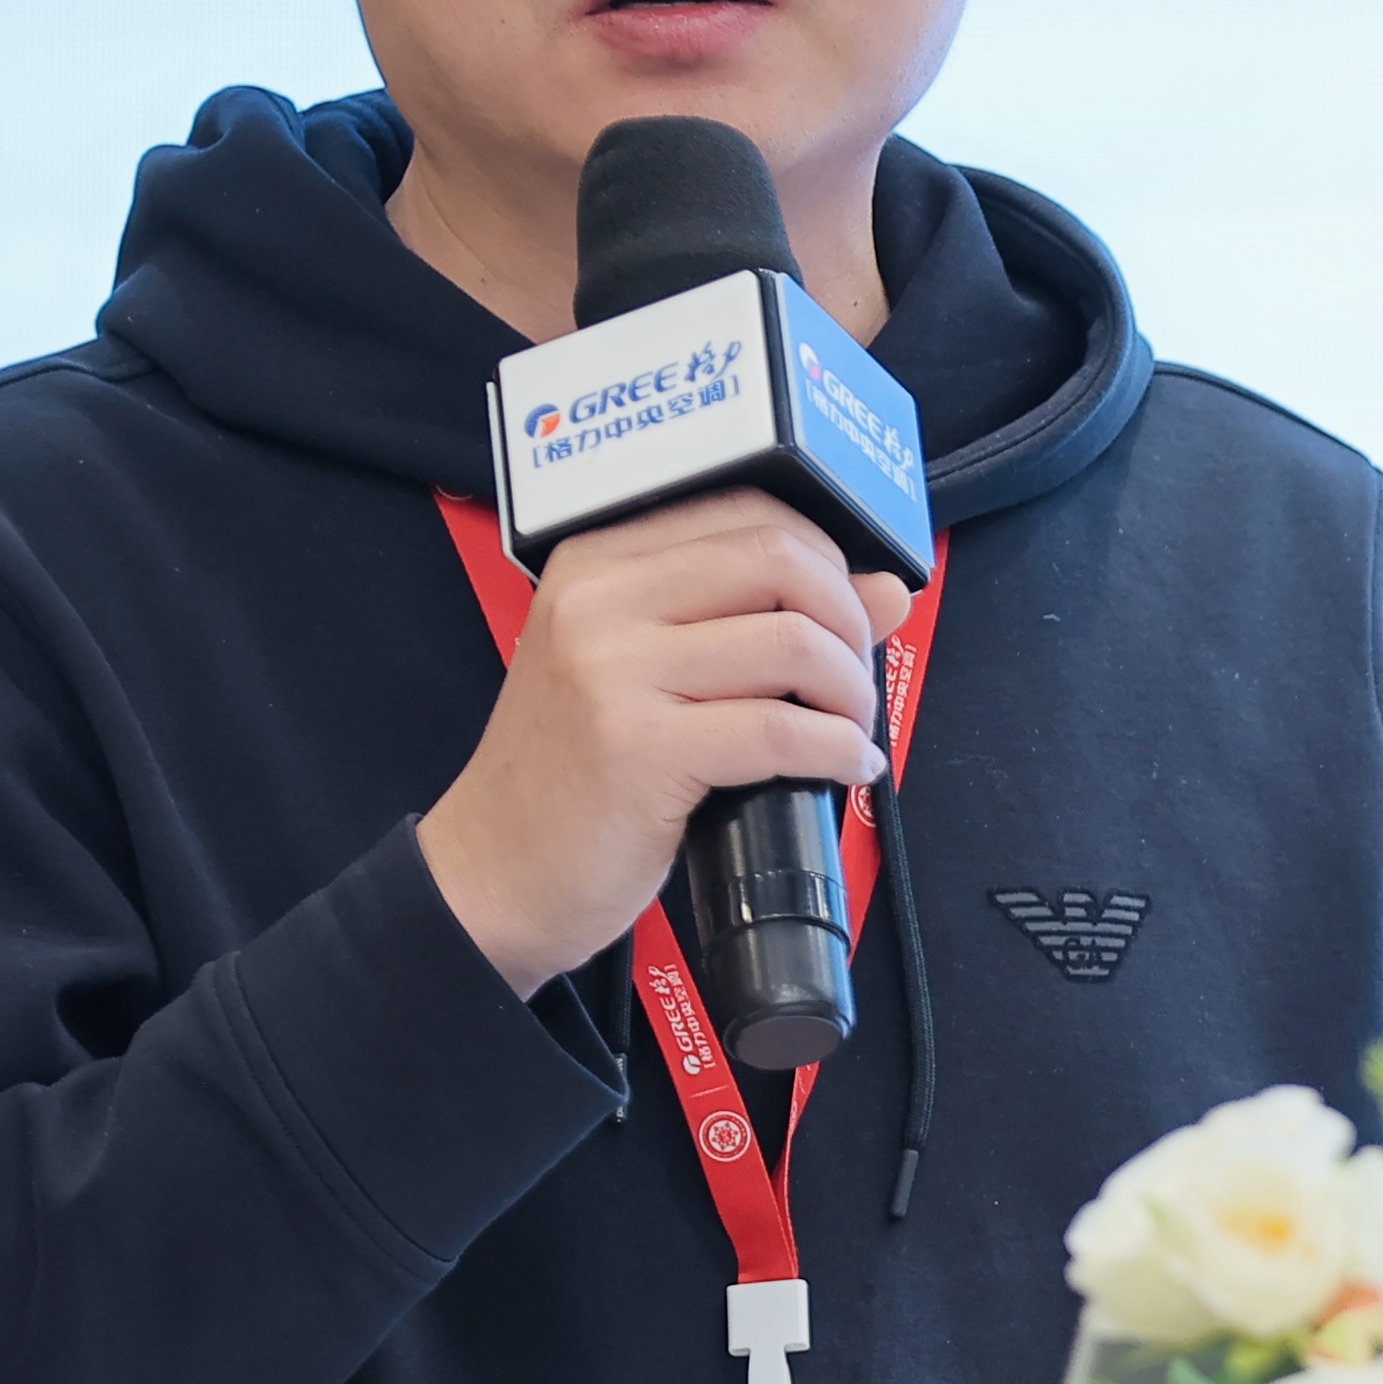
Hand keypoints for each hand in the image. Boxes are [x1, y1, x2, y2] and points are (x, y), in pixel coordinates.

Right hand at [419, 490, 904, 994]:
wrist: (493, 872)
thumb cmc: (576, 772)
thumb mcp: (650, 673)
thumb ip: (758, 616)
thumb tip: (888, 588)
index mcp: (597, 562)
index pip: (748, 511)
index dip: (827, 559)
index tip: (847, 615)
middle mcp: (599, 601)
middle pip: (780, 560)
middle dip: (850, 619)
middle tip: (855, 677)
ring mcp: (612, 673)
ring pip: (792, 642)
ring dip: (852, 691)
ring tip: (850, 727)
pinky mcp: (638, 751)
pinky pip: (779, 731)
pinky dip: (838, 750)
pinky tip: (846, 768)